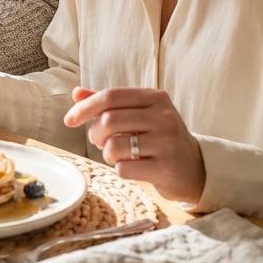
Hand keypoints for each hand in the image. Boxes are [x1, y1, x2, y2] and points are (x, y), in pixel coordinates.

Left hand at [65, 86, 205, 203]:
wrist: (194, 167)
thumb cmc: (159, 137)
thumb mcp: (140, 114)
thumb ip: (109, 103)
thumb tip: (77, 93)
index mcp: (155, 97)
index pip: (111, 96)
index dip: (85, 108)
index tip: (69, 120)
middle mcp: (163, 116)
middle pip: (109, 120)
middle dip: (95, 134)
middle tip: (100, 142)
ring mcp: (167, 142)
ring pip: (114, 146)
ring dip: (107, 154)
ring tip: (117, 155)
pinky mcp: (166, 168)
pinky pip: (124, 169)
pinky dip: (120, 170)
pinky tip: (133, 167)